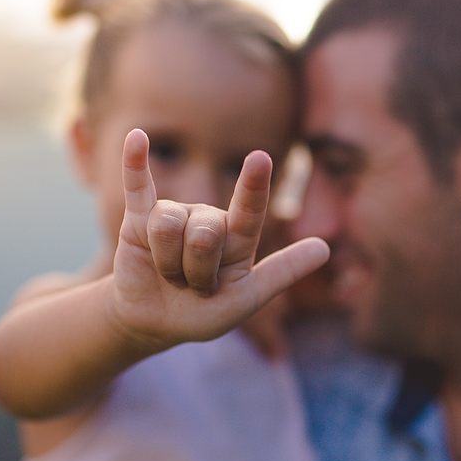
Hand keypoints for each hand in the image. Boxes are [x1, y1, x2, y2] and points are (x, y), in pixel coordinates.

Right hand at [111, 129, 328, 350]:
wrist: (155, 323)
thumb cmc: (203, 313)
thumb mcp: (247, 300)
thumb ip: (282, 273)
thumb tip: (325, 249)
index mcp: (239, 237)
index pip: (250, 209)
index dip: (254, 186)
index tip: (260, 158)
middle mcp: (209, 218)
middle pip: (205, 232)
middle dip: (197, 271)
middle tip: (194, 286)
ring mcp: (176, 214)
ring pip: (169, 226)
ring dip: (168, 265)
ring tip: (170, 275)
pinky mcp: (140, 218)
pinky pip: (138, 186)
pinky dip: (135, 162)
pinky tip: (136, 136)